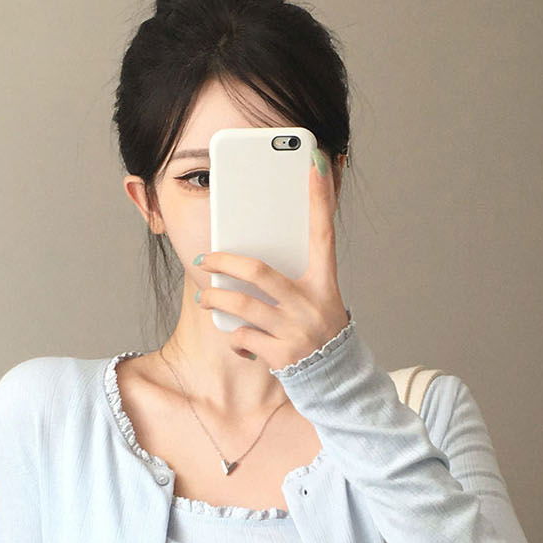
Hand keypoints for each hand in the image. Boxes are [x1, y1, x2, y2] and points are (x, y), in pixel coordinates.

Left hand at [192, 152, 347, 366]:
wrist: (336, 380)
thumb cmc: (319, 331)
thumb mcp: (319, 298)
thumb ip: (297, 274)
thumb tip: (264, 255)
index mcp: (324, 283)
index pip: (322, 233)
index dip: (320, 197)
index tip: (314, 162)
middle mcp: (311, 303)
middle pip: (257, 272)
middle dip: (224, 263)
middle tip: (206, 259)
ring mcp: (296, 331)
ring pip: (241, 306)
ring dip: (217, 300)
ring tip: (207, 298)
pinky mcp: (282, 356)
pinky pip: (244, 338)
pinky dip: (235, 338)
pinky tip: (236, 338)